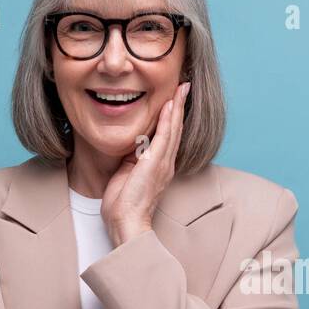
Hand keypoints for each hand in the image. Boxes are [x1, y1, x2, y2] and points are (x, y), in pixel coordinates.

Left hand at [103, 81, 190, 246]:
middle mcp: (166, 163)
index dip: (172, 116)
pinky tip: (170, 105)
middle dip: (179, 106)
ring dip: (177, 107)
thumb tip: (130, 145)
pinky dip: (168, 120)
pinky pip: (164, 137)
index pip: (168, 136)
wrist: (126, 222)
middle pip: (175, 129)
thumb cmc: (124, 205)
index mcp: (159, 166)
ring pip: (172, 129)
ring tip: (181, 89)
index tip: (174, 99)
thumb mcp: (126, 175)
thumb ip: (132, 159)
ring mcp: (162, 163)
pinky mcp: (155, 164)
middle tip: (184, 86)